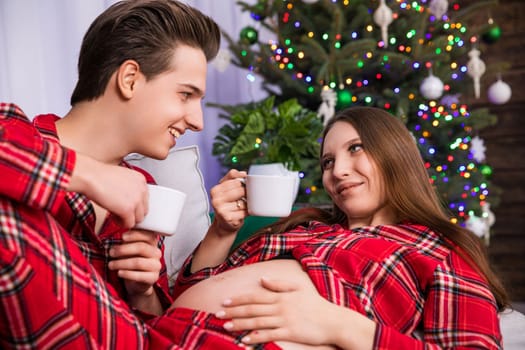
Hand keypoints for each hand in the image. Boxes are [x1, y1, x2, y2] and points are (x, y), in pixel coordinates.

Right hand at [69, 153, 148, 228]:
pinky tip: (112, 217)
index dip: (134, 205)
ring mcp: (136, 200)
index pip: (145, 199)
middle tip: (120, 212)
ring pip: (138, 219)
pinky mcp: (128, 210)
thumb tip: (130, 200)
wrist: (90, 176)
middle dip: (132, 213)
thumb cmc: (99, 176)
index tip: (125, 206)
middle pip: (143, 210)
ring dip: (127, 219)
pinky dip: (120, 223)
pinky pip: (129, 224)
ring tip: (115, 214)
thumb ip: (130, 188)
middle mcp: (142, 189)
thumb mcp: (121, 178)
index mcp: (141, 180)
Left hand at [108, 229, 161, 296]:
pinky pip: (139, 276)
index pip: (147, 235)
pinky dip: (127, 274)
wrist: (137, 281)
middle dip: (123, 250)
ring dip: (121, 263)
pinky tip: (119, 273)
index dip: (134, 235)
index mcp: (152, 243)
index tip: (122, 237)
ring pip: (138, 262)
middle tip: (111, 252)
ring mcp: (156, 266)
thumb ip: (127, 242)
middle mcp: (156, 253)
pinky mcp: (153, 278)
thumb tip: (117, 236)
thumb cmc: (132, 261)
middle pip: (141, 248)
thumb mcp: (129, 249)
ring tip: (111, 264)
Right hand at [209, 169, 247, 236]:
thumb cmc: (227, 204)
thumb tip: (243, 173)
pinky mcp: (228, 218)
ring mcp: (221, 209)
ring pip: (243, 201)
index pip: (236, 180)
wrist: (224, 224)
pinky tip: (241, 213)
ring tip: (241, 206)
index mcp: (215, 190)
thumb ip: (233, 177)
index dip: (243, 183)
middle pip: (240, 190)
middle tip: (243, 198)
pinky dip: (246, 212)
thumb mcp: (227, 188)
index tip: (242, 188)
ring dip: (246, 204)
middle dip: (246, 193)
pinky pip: (244, 211)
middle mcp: (215, 199)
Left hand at [216, 277, 339, 346]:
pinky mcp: (290, 332)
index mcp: (281, 295)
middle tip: (217, 314)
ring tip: (226, 326)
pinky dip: (256, 337)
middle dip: (233, 311)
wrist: (334, 320)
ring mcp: (285, 319)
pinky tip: (245, 339)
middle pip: (252, 308)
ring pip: (257, 321)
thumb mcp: (298, 288)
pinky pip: (269, 334)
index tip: (224, 301)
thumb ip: (279, 284)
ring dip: (240, 323)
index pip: (254, 296)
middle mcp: (280, 306)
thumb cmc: (316, 305)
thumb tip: (262, 279)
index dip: (238, 299)